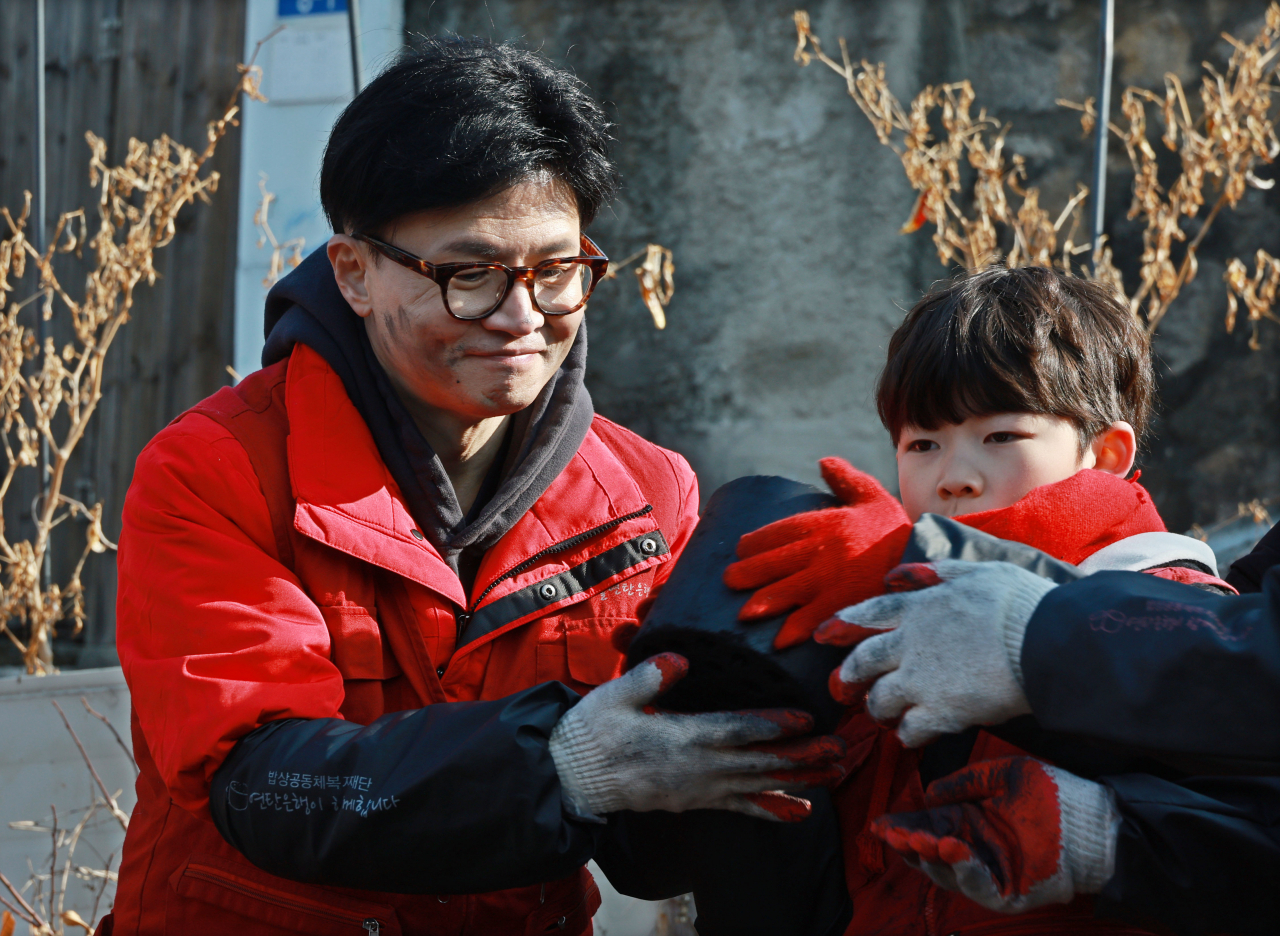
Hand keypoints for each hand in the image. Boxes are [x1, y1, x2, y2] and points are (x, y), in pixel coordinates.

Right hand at [549, 653, 845, 821]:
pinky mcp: (694, 800)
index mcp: (680, 738)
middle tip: (839, 748)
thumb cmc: (593, 730)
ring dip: (797, 779)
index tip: (806, 719)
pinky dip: (772, 809)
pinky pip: (739, 807)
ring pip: (757, 785)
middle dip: (801, 756)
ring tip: (833, 772)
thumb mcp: (614, 695)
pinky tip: (801, 810)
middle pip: (758, 762)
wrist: (573, 776)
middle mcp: (696, 768)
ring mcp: (698, 788)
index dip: (772, 725)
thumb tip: (676, 660)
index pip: (735, 730)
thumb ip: (648, 678)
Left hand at [723, 457, 910, 649]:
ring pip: (786, 591)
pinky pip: (813, 619)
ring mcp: (831, 580)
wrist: (931, 558)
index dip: (757, 541)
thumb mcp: (873, 496)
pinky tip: (779, 642)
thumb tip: (823, 461)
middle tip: (729, 581)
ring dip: (762, 602)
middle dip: (748, 572)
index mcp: (826, 523)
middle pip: (774, 562)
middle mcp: (822, 551)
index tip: (741, 549)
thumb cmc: (898, 530)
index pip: (780, 530)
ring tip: (744, 613)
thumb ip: (846, 479)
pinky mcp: (845, 605)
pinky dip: (795, 630)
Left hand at [814, 560, 1053, 745]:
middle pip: (863, 661)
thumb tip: (905, 572)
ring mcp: (921, 679)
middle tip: (840, 688)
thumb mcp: (980, 572)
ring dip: (877, 708)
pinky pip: (909, 729)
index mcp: (920, 607)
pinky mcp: (940, 712)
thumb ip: (940, 571)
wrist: (1047, 644)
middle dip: (848, 676)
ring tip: (882, 716)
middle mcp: (910, 643)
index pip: (870, 613)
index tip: (823, 633)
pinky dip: (906, 734)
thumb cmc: (1022, 604)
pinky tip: (910, 737)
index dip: (844, 623)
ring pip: (879, 699)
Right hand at [871, 757, 1118, 912]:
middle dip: (908, 844)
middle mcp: (974, 851)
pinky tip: (954, 848)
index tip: (880, 822)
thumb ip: (965, 782)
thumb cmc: (1051, 794)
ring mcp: (990, 873)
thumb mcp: (1001, 776)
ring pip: (948, 873)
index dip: (903, 826)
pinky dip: (964, 870)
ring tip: (919, 838)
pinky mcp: (1008, 891)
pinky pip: (980, 885)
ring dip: (932, 856)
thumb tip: (929, 794)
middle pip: (930, 853)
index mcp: (968, 824)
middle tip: (891, 833)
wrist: (1091, 819)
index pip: (927, 827)